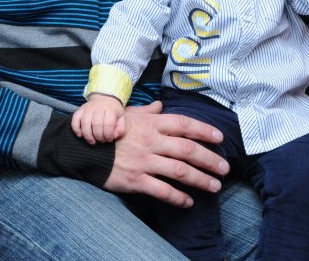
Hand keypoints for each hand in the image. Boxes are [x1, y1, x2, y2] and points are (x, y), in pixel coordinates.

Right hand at [72, 94, 125, 143]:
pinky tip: (80, 135)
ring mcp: (87, 108)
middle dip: (99, 136)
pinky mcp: (80, 110)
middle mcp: (98, 108)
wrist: (105, 97)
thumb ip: (121, 128)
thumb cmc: (113, 110)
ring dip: (88, 135)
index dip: (108, 135)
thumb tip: (114, 136)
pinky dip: (76, 128)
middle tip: (102, 140)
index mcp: (110, 110)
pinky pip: (75, 119)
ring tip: (92, 141)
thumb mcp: (122, 117)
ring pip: (85, 123)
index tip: (109, 139)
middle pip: (96, 124)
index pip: (108, 124)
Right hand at [103, 101, 228, 207]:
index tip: (220, 139)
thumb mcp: (126, 115)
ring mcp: (144, 161)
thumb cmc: (108, 131)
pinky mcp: (136, 180)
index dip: (204, 131)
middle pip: (188, 150)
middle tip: (224, 168)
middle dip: (210, 160)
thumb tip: (160, 106)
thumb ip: (146, 111)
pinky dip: (178, 197)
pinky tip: (188, 201)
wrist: (83, 148)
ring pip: (180, 171)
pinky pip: (162, 190)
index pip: (183, 124)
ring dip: (201, 179)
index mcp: (150, 123)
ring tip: (214, 186)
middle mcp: (150, 141)